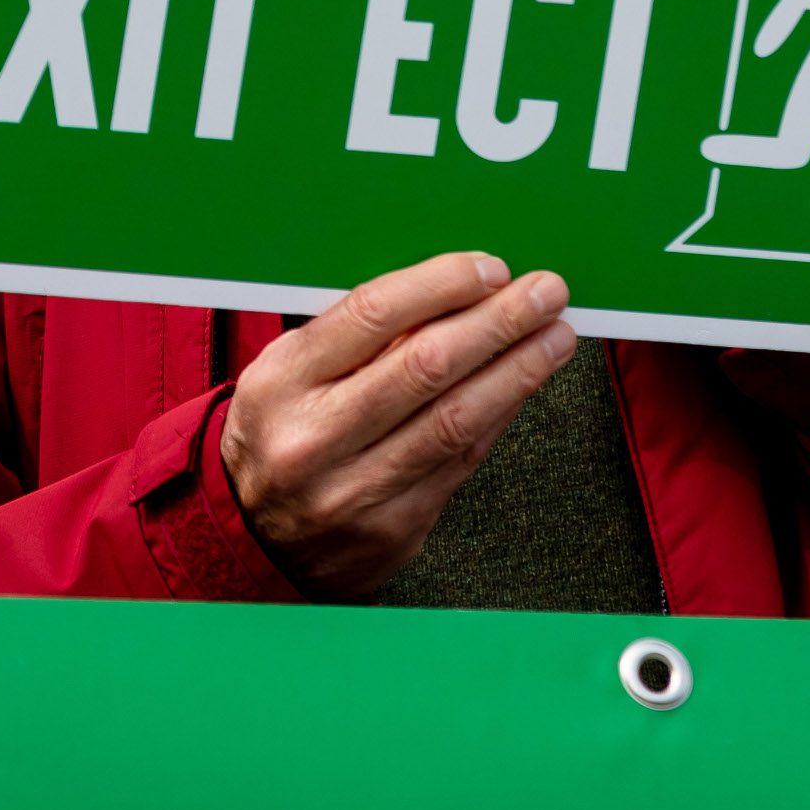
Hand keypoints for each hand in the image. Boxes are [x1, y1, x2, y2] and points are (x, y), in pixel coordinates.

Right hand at [220, 251, 574, 597]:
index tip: (490, 268)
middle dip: (498, 322)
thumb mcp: (293, 373)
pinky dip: (500, 417)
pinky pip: (461, 462)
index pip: (372, 314)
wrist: (254, 541)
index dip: (442, 285)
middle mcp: (313, 438)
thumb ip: (360, 337)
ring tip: (555, 338)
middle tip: (545, 293)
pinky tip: (524, 386)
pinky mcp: (393, 528)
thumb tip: (456, 293)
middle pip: (425, 365)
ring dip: (518, 371)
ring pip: (455, 419)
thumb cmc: (283, 432)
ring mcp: (353, 490)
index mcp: (283, 383)